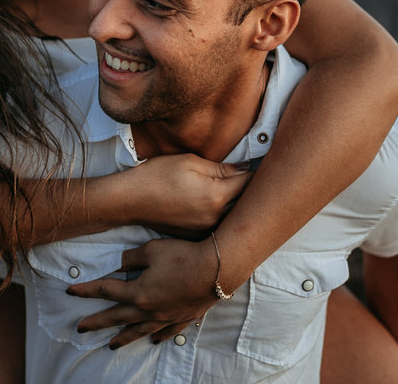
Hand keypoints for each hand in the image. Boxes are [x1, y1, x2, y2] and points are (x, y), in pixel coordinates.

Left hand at [66, 237, 220, 348]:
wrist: (217, 269)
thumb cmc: (184, 255)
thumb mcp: (152, 250)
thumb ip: (132, 258)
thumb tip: (120, 264)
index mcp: (138, 292)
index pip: (106, 290)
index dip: (87, 290)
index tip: (70, 291)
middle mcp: (149, 310)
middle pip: (117, 317)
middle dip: (97, 322)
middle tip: (80, 329)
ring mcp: (166, 316)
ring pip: (139, 330)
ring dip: (123, 337)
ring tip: (111, 345)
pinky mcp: (182, 317)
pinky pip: (165, 331)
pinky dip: (157, 336)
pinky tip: (152, 340)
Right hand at [123, 154, 250, 237]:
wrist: (130, 200)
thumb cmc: (157, 175)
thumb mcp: (190, 162)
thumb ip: (222, 168)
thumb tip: (246, 169)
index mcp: (216, 196)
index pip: (249, 183)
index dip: (259, 172)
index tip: (267, 164)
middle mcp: (215, 217)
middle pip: (246, 203)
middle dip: (254, 190)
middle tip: (262, 176)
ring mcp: (206, 229)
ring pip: (235, 216)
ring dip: (242, 205)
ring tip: (246, 190)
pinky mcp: (198, 235)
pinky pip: (221, 224)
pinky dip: (227, 215)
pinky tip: (226, 204)